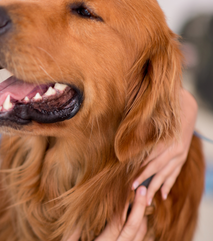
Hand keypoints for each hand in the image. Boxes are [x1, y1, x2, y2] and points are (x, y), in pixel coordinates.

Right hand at [66, 186, 148, 240]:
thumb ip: (74, 231)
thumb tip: (80, 212)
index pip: (118, 222)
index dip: (125, 204)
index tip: (128, 189)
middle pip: (134, 228)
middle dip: (140, 207)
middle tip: (142, 190)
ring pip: (141, 238)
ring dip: (143, 220)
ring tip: (141, 204)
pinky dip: (143, 234)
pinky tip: (140, 224)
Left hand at [132, 88, 196, 204]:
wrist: (186, 109)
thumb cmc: (164, 112)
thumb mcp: (152, 119)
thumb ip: (140, 129)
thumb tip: (123, 139)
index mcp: (167, 141)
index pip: (151, 159)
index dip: (140, 169)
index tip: (128, 178)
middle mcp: (175, 150)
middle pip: (158, 168)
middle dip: (145, 180)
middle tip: (132, 190)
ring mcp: (180, 156)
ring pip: (167, 174)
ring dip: (156, 187)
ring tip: (146, 199)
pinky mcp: (182, 158)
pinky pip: (175, 174)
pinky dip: (168, 184)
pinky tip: (163, 195)